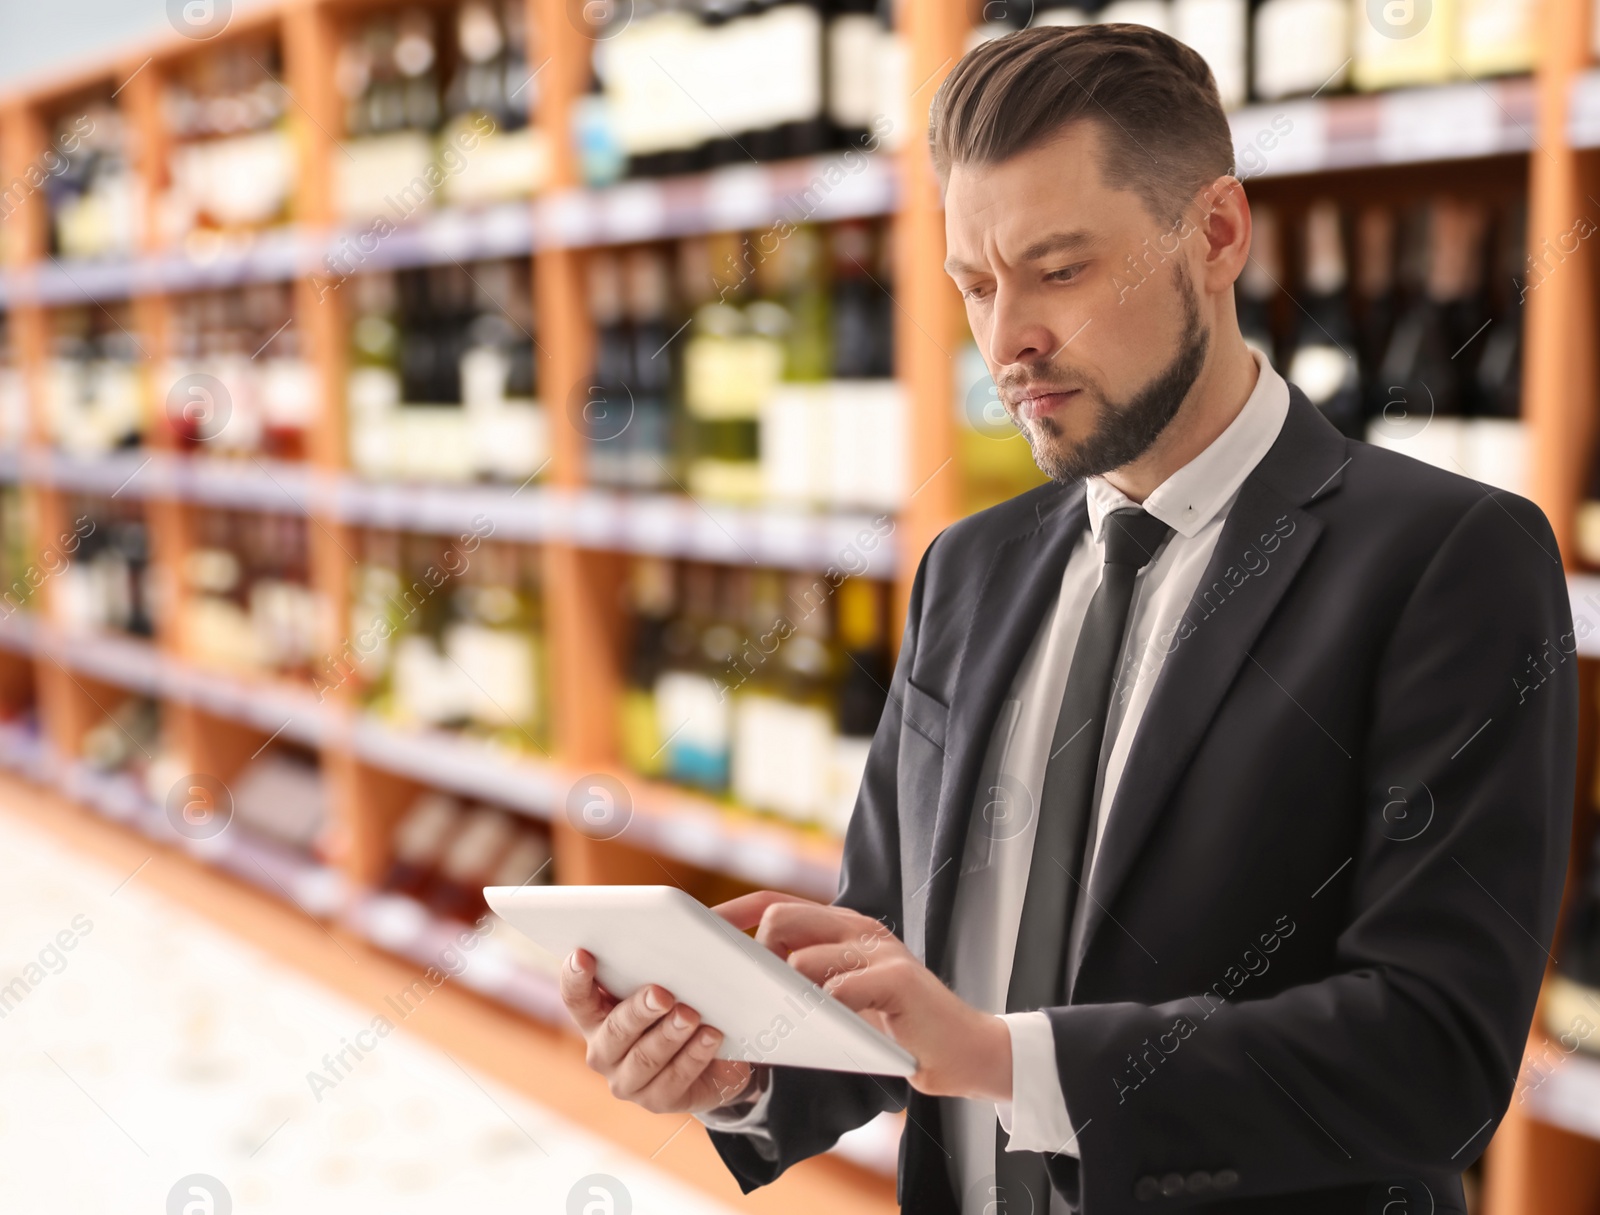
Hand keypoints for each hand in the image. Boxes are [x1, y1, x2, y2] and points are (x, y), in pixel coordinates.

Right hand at [561, 947, 758, 1113]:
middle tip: (662, 994)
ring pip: (644, 1058)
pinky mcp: (657, 1101)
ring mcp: (627, 1080)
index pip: (575, 997)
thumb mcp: (675, 976)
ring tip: (691, 1015)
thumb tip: (715, 909)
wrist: (714, 1057)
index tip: (583, 954)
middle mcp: (603, 1051)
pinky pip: (674, 1080)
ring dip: (669, 1035)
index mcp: (597, 1015)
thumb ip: (678, 949)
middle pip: (614, 1031)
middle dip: (638, 1011)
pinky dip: (693, 1056)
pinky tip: (710, 1037)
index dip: (575, 977)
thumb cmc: (683, 1003)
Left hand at [714, 891, 1012, 1101]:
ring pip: (803, 958)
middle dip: (753, 957)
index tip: (698, 931)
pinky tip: (819, 1031)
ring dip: (783, 995)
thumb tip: (744, 983)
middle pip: (780, 918)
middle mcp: (860, 928)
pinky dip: (821, 1011)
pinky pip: (840, 990)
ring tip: (779, 1023)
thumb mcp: (843, 996)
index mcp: (843, 926)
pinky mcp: (898, 980)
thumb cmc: (894, 1028)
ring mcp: (881, 951)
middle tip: (745, 995)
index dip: (734, 912)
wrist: (964, 1051)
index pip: (776, 902)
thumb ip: (805, 980)